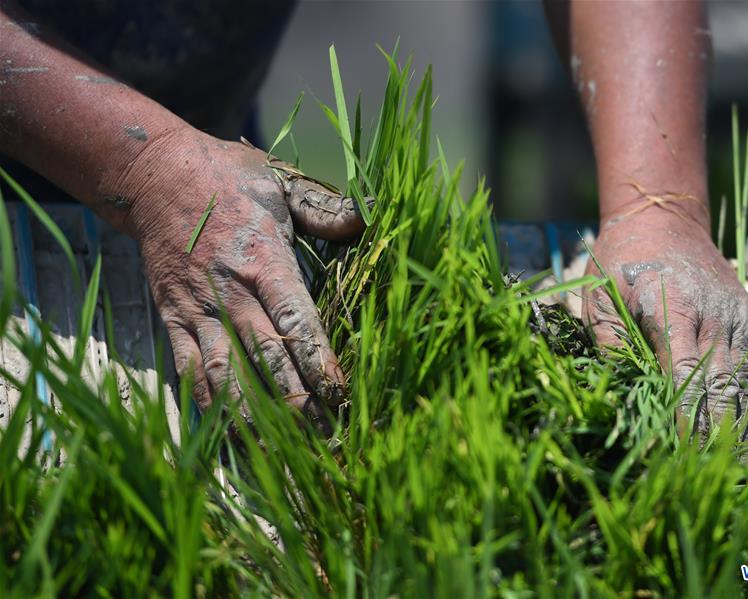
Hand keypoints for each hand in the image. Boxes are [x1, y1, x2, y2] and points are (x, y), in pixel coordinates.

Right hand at [115, 126, 364, 420]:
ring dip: (253, 416)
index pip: (296, 320)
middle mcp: (230, 293)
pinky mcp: (173, 320)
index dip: (317, 360)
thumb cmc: (228, 180)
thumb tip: (371, 219)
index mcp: (264, 261)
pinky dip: (209, 406)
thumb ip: (325, 209)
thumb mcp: (281, 183)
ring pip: (226, 375)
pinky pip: (190, 371)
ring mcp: (197, 311)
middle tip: (325, 438)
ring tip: (281, 452)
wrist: (154, 176)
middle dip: (296, 402)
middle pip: (266, 358)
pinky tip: (229, 435)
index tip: (339, 394)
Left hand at [582, 213, 747, 443]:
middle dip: (716, 434)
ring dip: (747, 424)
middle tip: (710, 475)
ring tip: (744, 466)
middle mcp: (711, 316)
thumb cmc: (619, 259)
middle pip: (721, 386)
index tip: (680, 454)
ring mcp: (736, 317)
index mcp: (671, 310)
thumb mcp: (598, 295)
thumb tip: (618, 386)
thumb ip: (608, 340)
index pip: (684, 376)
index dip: (685, 419)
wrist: (661, 217)